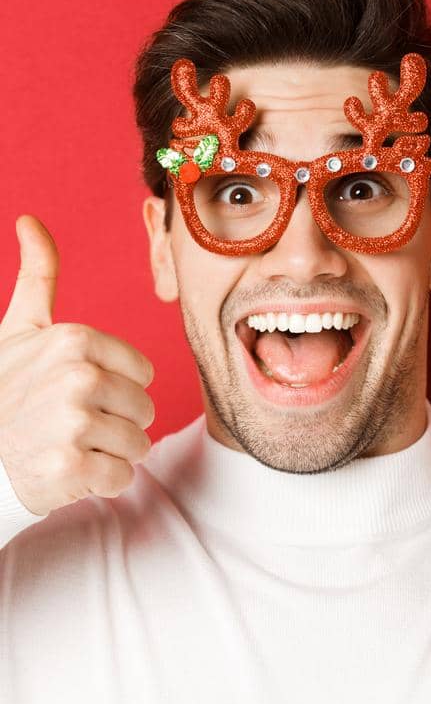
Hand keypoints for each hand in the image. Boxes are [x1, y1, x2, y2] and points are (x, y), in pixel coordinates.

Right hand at [0, 216, 155, 515]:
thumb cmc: (4, 391)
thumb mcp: (18, 330)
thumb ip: (37, 276)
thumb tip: (30, 220)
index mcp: (73, 340)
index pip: (143, 374)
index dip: (114, 389)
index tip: (71, 392)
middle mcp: (76, 377)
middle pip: (144, 409)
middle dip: (114, 423)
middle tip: (67, 425)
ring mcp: (73, 423)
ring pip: (138, 444)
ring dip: (107, 453)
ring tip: (66, 446)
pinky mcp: (70, 468)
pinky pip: (121, 478)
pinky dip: (99, 482)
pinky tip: (65, 471)